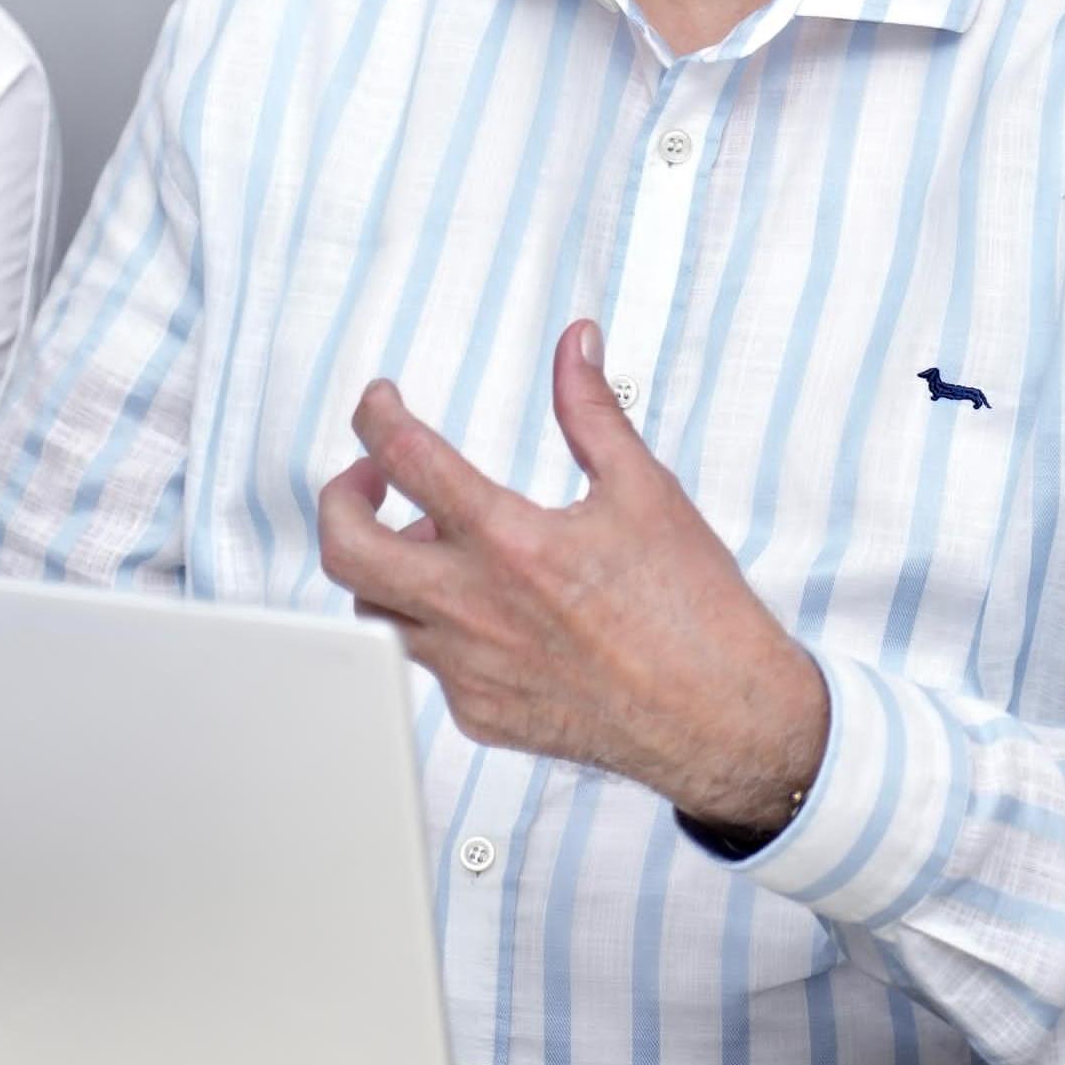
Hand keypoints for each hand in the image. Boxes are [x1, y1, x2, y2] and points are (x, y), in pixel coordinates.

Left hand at [317, 321, 827, 828]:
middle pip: (347, 549)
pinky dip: (436, 627)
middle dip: (340, 500)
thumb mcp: (644, 489)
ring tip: (433, 544)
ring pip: (373, 614)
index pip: (405, 458)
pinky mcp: (481, 715)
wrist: (724, 718)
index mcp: (512, 542)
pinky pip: (426, 665)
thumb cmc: (693, 609)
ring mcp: (470, 669)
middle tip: (367, 479)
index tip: (380, 403)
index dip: (377, 416)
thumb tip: (575, 346)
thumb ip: (591, 411)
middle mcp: (475, 609)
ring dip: (386, 568)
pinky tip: (482, 610)